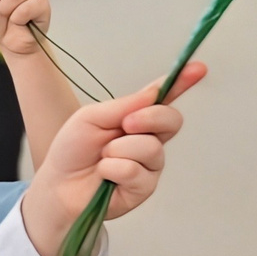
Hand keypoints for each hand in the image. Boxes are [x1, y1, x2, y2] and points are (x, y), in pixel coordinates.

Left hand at [20, 65, 205, 255]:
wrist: (58, 184)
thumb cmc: (72, 150)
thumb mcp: (91, 118)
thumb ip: (123, 106)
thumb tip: (154, 92)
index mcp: (136, 118)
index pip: (164, 99)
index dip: (183, 83)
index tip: (198, 68)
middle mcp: (148, 139)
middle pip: (172, 120)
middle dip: (149, 118)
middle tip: (124, 124)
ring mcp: (149, 165)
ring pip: (151, 148)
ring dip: (119, 150)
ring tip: (102, 157)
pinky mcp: (144, 187)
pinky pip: (136, 171)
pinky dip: (113, 169)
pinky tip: (104, 174)